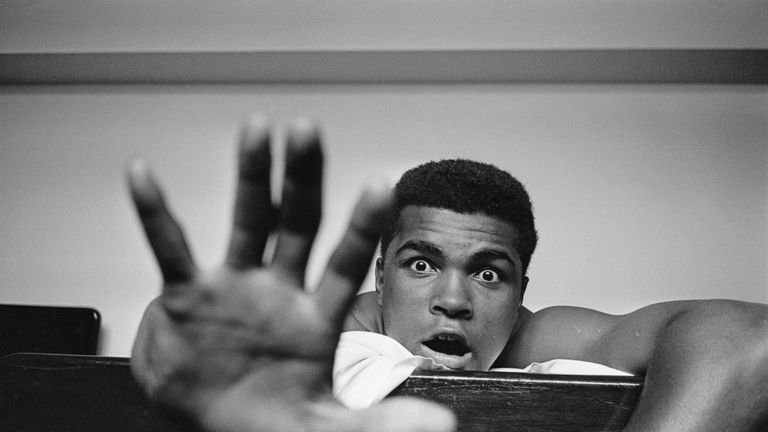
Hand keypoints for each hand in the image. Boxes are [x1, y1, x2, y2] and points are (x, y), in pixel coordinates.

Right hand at [127, 116, 454, 431]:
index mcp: (315, 316)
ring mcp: (234, 285)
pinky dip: (154, 213)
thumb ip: (377, 422)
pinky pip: (169, 247)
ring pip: (247, 221)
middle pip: (297, 223)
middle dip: (303, 179)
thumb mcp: (324, 426)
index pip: (345, 263)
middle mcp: (278, 289)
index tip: (381, 187)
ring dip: (252, 177)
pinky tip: (143, 175)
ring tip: (257, 129)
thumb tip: (442, 425)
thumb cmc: (268, 417)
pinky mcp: (187, 294)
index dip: (362, 228)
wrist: (214, 425)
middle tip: (308, 131)